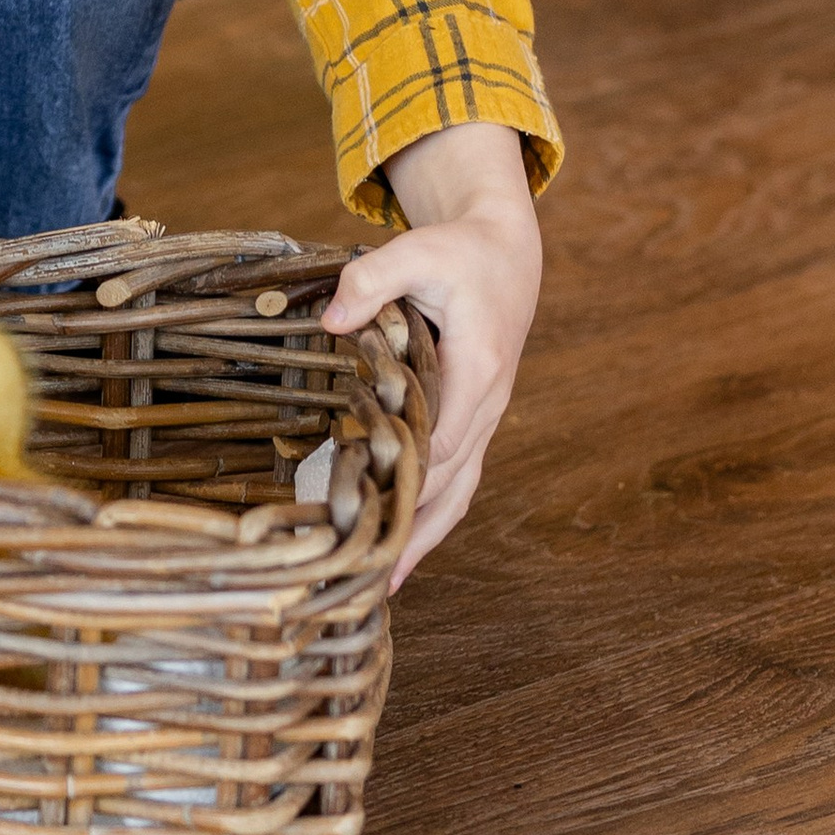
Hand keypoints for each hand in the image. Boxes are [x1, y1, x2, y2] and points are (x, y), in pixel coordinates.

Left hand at [322, 120, 540, 588]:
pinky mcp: (474, 420)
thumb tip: (329, 321)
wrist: (506, 252)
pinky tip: (404, 547)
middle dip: (411, 528)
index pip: (444, 439)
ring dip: (424, 537)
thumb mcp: (417, 250)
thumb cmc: (461, 252)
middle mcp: (488, 405)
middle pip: (451, 483)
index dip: (409, 479)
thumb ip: (371, 279)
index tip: (369, 516)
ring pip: (459, 493)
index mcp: (478, 369)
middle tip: (365, 574)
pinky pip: (458, 480)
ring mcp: (485, 418)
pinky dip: (433, 516)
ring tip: (384, 584)